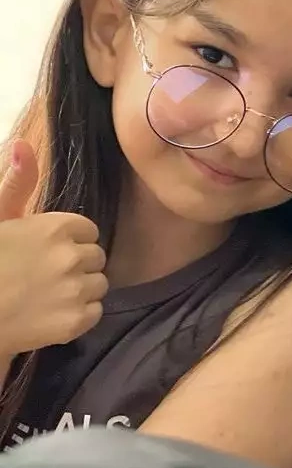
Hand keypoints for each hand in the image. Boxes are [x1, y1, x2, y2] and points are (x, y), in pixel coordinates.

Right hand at [0, 141, 107, 357]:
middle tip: (47, 277)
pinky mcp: (74, 322)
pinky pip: (95, 312)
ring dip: (80, 290)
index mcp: (56, 227)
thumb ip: (16, 184)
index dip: (70, 242)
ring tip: (50, 297)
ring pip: (99, 285)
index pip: (88, 231)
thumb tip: (23, 145)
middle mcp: (71, 256)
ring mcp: (75, 290)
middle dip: (77, 266)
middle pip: (96, 257)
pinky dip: (79, 316)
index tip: (48, 253)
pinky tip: (53, 315)